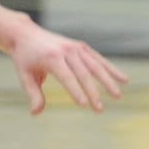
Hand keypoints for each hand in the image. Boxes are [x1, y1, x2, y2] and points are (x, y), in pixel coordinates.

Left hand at [8, 25, 126, 113]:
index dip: (75, 91)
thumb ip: (33, 94)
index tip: (84, 105)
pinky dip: (111, 69)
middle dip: (93, 93)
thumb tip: (35, 113)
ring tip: (118, 96)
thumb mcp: (24, 77)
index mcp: (52, 58)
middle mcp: (67, 51)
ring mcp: (76, 47)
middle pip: (83, 74)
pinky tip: (123, 79)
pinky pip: (98, 59)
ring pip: (95, 66)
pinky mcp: (81, 47)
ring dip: (108, 81)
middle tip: (100, 110)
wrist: (27, 35)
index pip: (67, 77)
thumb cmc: (25, 59)